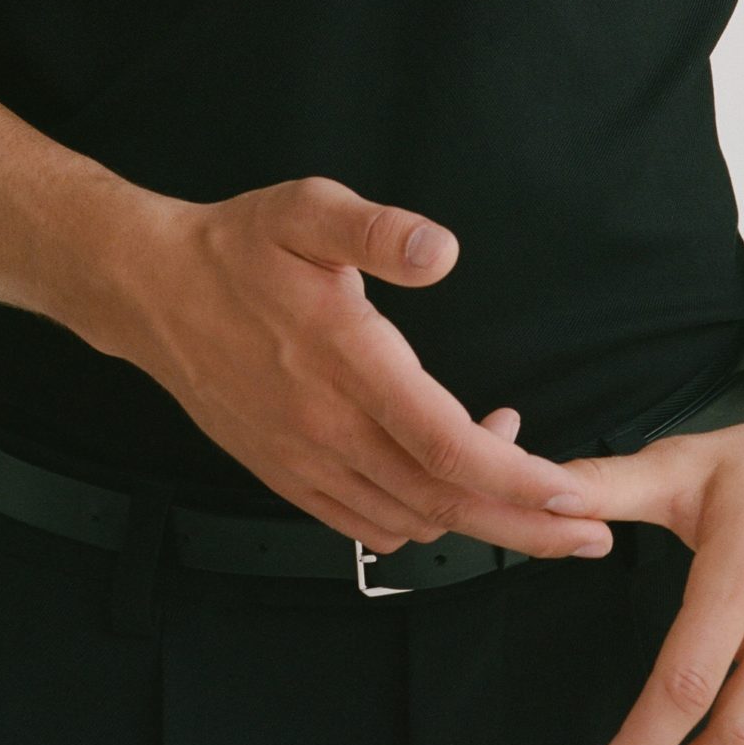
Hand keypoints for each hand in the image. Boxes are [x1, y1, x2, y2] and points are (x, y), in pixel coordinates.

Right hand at [117, 174, 614, 561]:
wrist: (152, 292)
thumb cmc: (239, 245)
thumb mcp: (310, 210)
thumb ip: (378, 230)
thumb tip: (443, 251)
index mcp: (346, 360)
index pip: (444, 442)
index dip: (514, 476)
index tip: (570, 491)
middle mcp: (327, 426)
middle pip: (442, 500)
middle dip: (525, 525)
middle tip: (591, 535)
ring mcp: (304, 460)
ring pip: (410, 518)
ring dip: (477, 517)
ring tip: (529, 485)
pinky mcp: (287, 474)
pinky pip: (365, 523)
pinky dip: (421, 519)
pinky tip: (449, 483)